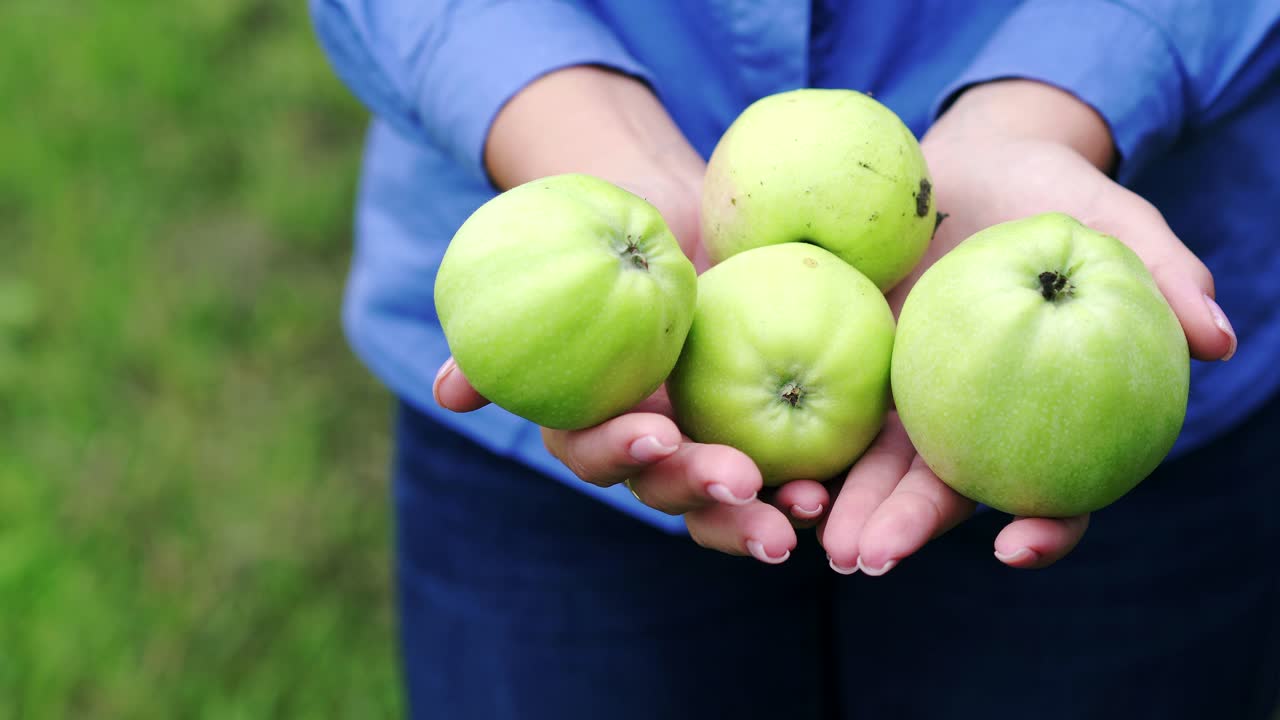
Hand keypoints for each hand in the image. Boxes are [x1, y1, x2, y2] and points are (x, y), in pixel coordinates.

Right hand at [433, 173, 827, 564]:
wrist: (679, 220)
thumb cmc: (607, 236)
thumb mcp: (555, 264)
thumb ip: (501, 329)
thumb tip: (450, 392)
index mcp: (595, 417)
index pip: (594, 451)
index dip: (619, 450)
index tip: (656, 428)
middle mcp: (648, 445)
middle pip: (664, 490)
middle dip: (698, 493)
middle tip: (739, 479)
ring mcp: (704, 445)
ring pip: (722, 503)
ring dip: (753, 517)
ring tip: (799, 516)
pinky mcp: (759, 436)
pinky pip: (779, 476)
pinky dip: (802, 489)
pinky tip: (831, 492)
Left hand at [820, 80, 1236, 573]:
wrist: (956, 160)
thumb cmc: (1042, 191)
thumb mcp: (1102, 218)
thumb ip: (1159, 271)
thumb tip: (1219, 338)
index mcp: (1036, 409)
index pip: (1057, 486)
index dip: (1046, 524)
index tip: (1016, 545)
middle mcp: (965, 417)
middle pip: (943, 489)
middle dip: (906, 529)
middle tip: (871, 558)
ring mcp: (900, 396)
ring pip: (871, 465)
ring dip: (841, 505)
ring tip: (809, 534)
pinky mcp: (842, 361)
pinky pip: (815, 409)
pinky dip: (794, 441)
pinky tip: (761, 463)